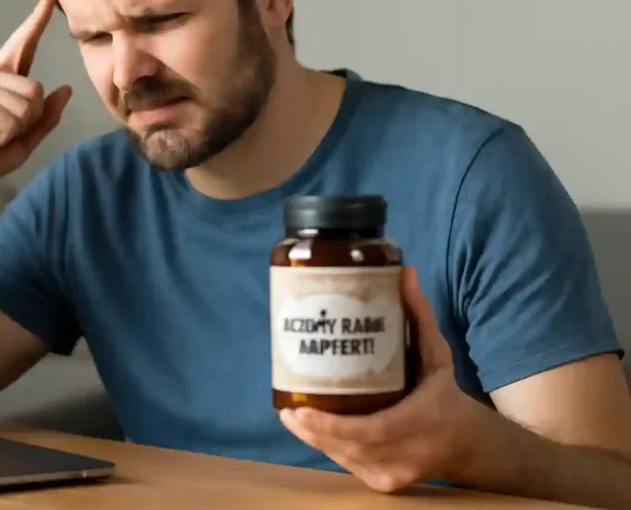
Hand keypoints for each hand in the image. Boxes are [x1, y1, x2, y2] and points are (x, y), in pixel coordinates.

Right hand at [0, 0, 71, 195]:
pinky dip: (4, 134)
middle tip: (1, 134)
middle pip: (35, 89)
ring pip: (26, 102)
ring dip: (16, 129)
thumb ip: (46, 115)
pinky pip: (11, 115)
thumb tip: (64, 89)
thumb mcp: (27, 137)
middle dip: (28, 121)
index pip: (24, 42)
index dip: (39, 16)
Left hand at [279, 266, 484, 492]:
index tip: (296, 411)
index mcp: (422, 420)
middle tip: (286, 409)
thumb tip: (403, 272)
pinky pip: (348, 465)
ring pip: (343, 458)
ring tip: (291, 415)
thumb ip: (418, 315)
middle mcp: (407, 455)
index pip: (368, 431)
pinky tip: (309, 430)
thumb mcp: (436, 353)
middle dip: (311, 430)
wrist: (470, 444)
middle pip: (347, 447)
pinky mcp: (385, 484)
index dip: (328, 426)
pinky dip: (329, 447)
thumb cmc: (446, 393)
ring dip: (315, 438)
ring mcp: (394, 475)